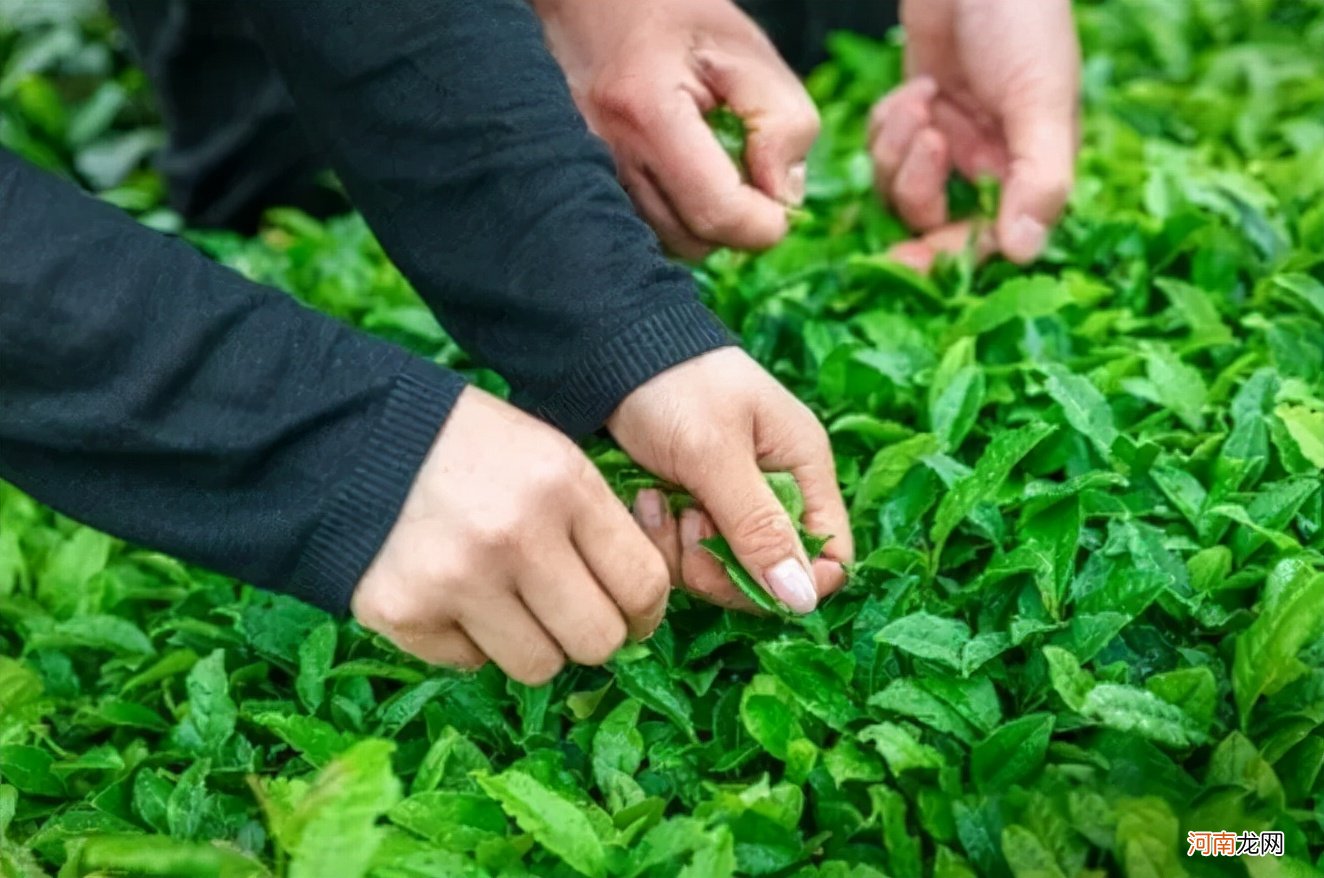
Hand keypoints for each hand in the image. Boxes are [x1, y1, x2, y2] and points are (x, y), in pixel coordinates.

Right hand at [351, 387, 669, 684]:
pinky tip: (450, 593)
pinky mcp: (405, 612)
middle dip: (588, 636)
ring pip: (538, 667)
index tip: (631, 616)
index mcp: (563, 485)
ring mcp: (458, 579)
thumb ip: (595, 524)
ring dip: (530, 645)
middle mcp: (516, 535)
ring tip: (504, 602)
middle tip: (565, 615)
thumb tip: (638, 610)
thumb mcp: (548, 456)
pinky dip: (467, 640)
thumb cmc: (471, 451)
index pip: (643, 584)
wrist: (354, 441)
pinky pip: (468, 663)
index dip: (645, 613)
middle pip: (597, 642)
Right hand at [535, 0, 818, 257]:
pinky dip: (674, 217)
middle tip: (751, 181)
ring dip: (703, 224)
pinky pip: (641, 229)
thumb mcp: (748, 52)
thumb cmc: (672, 14)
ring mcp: (589, 175)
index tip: (781, 202)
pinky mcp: (585, 183)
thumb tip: (786, 196)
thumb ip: (784, 122)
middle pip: (692, 242)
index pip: (717, 213)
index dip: (763, 224)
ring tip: (714, 173)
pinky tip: (683, 181)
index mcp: (650, 117)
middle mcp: (609, 156)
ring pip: (665, 244)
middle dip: (735, 226)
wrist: (593, 2)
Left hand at [607, 349, 851, 613]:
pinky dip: (661, 535)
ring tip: (658, 501)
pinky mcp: (690, 507)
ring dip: (683, 548)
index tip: (742, 572)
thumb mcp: (716, 455)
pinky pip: (684, 553)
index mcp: (803, 469)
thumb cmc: (675, 387)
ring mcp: (729, 502)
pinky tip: (644, 499)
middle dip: (723, 566)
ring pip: (720, 568)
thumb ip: (758, 527)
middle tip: (688, 525)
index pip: (829, 555)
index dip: (794, 581)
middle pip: (769, 573)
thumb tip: (804, 601)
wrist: (612, 350)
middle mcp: (774, 491)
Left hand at [870, 0, 1079, 271]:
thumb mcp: (1041, 99)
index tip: (904, 264)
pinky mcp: (914, 115)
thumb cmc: (1023, 20)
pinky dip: (887, 124)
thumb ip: (1039, 178)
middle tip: (924, 141)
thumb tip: (1025, 252)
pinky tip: (914, 86)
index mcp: (1027, 171)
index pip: (983, 241)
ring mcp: (947, 139)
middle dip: (916, 189)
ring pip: (899, 186)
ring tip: (922, 95)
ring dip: (899, 148)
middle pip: (930, 219)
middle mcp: (985, 164)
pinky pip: (883, 148)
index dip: (944, 259)